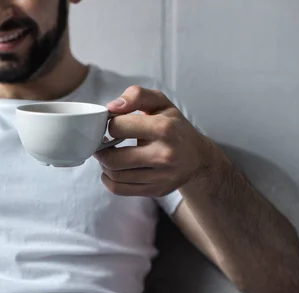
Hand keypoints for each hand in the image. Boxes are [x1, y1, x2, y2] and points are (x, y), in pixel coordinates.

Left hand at [95, 85, 213, 196]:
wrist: (197, 157)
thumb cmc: (174, 126)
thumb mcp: (160, 103)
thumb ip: (136, 95)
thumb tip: (111, 107)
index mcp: (163, 128)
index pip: (118, 127)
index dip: (109, 125)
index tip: (111, 125)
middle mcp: (164, 154)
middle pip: (113, 158)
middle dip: (100, 150)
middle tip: (101, 144)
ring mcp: (161, 176)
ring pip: (114, 176)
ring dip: (104, 165)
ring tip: (108, 155)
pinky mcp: (156, 190)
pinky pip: (119, 189)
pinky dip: (108, 180)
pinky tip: (113, 170)